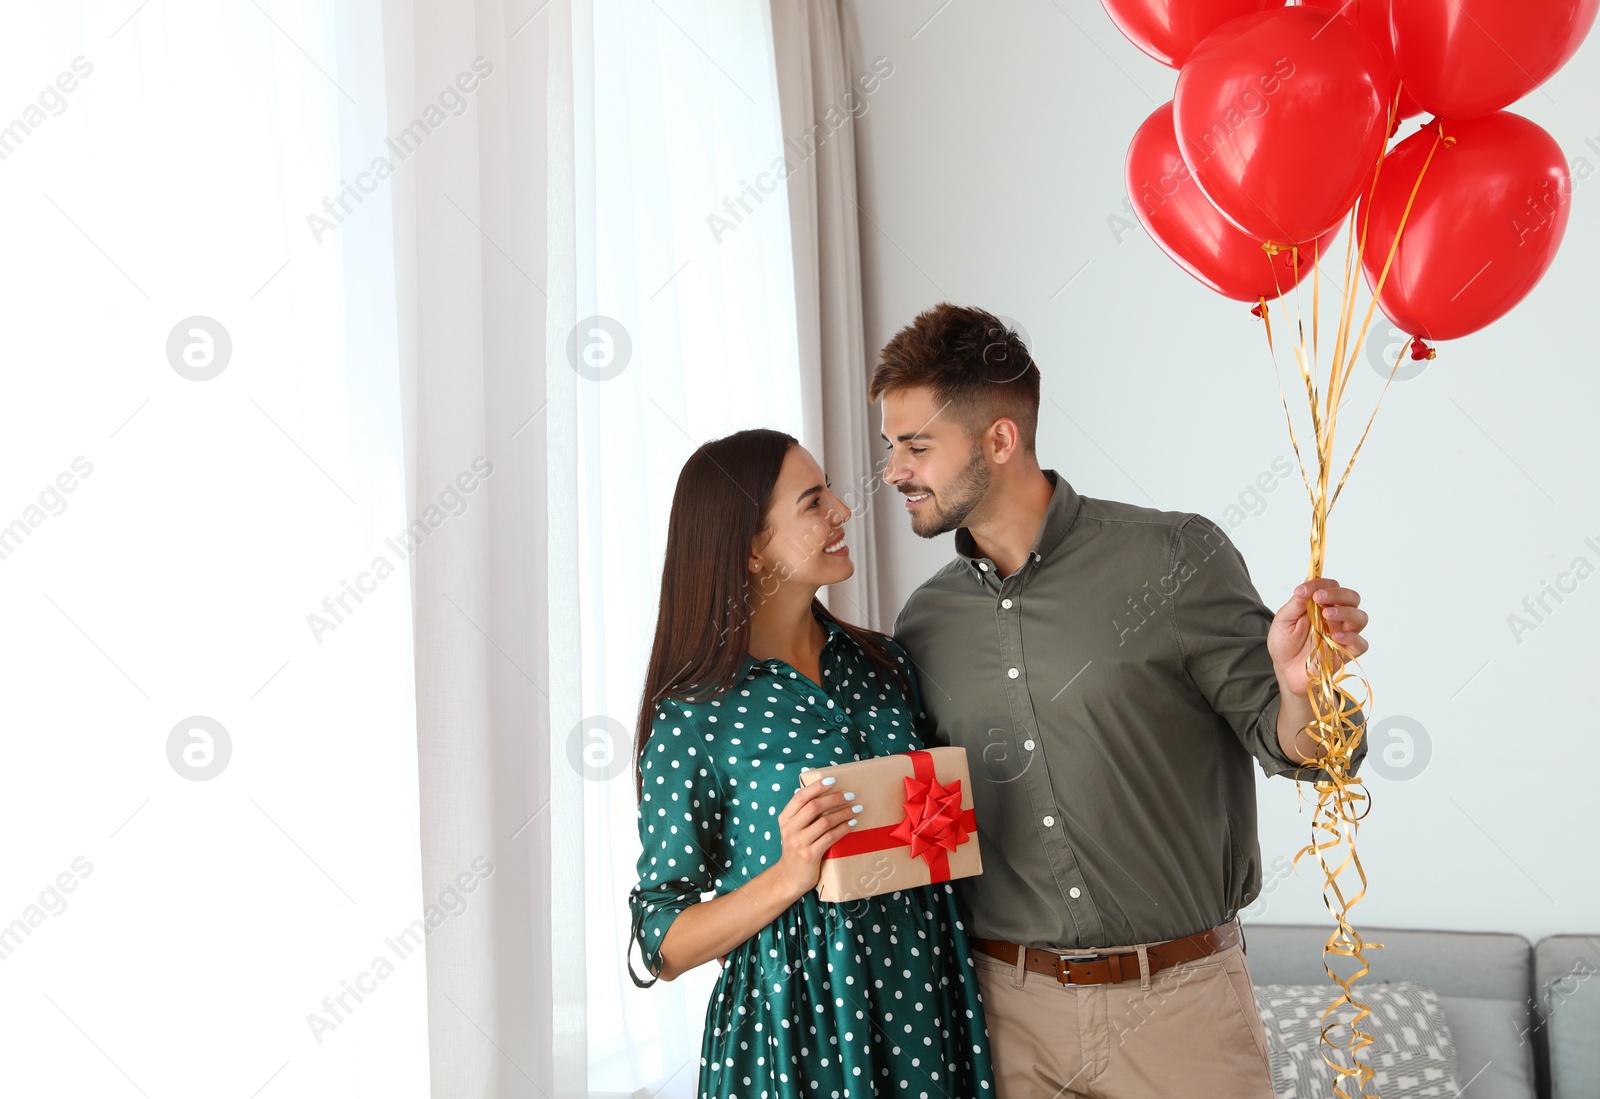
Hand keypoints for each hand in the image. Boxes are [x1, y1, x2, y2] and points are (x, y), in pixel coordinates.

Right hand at [772, 777, 857, 902]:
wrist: (790, 877)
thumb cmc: (796, 848)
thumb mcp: (793, 829)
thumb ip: (803, 814)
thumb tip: (822, 792)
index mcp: (785, 818)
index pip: (800, 797)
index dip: (817, 787)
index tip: (832, 780)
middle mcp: (790, 829)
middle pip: (814, 807)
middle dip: (835, 798)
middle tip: (850, 795)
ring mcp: (799, 842)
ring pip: (825, 821)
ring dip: (844, 813)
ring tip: (857, 808)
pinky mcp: (810, 855)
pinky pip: (830, 837)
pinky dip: (843, 828)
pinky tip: (852, 824)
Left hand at [1268, 577, 1369, 696]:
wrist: (1285, 670)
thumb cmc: (1285, 644)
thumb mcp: (1284, 620)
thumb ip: (1297, 602)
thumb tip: (1307, 580)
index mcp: (1322, 605)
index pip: (1331, 586)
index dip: (1319, 584)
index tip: (1302, 590)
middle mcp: (1336, 617)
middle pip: (1352, 598)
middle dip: (1337, 594)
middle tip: (1319, 597)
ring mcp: (1343, 634)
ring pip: (1360, 618)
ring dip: (1346, 612)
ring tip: (1327, 615)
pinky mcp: (1346, 652)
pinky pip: (1360, 643)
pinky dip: (1352, 637)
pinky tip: (1336, 635)